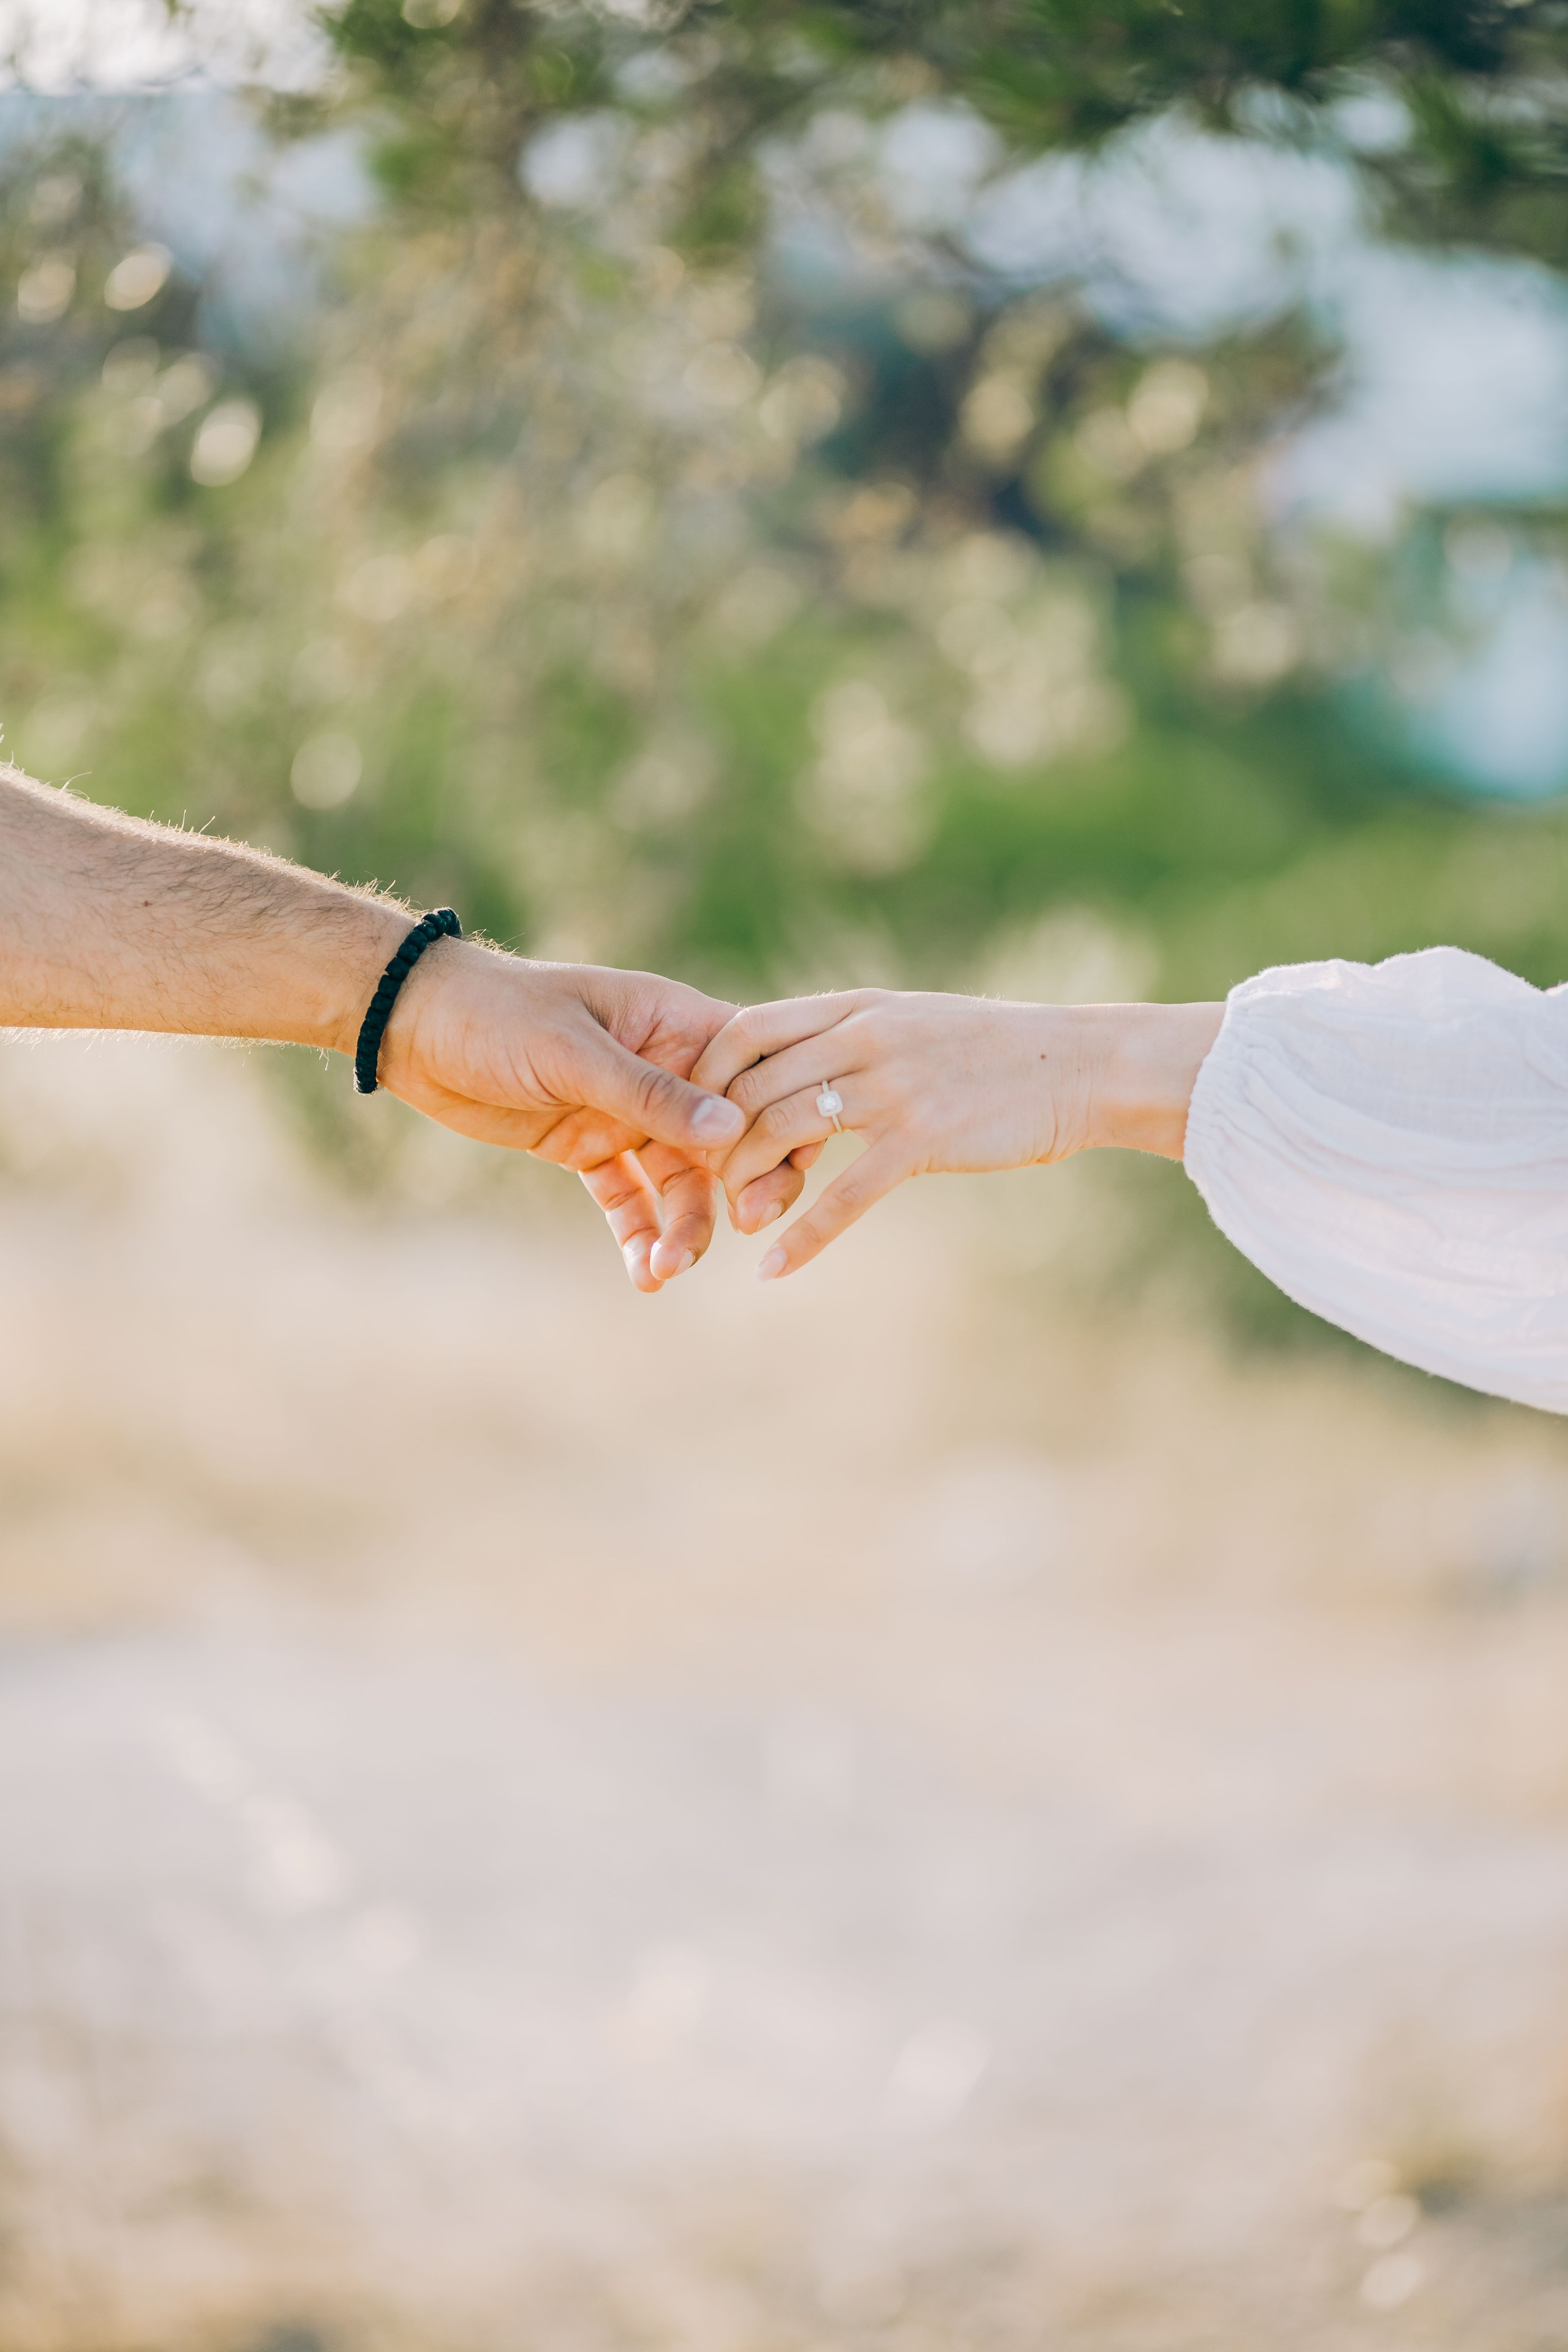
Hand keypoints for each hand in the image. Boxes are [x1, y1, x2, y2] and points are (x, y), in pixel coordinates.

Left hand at [378, 944, 750, 1291]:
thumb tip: (732, 1130)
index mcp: (676, 1023)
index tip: (772, 1175)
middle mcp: (665, 1070)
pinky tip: (644, 1274)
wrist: (413, 1027)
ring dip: (681, 1227)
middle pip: (728, 1139)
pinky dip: (639, 1236)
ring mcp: (628, 1113)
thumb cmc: (495, 1013)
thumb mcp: (572, 1051)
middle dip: (736, 1190)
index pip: (752, 1075)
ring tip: (666, 1269)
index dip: (774, 1125)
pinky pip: (629, 1199)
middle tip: (737, 1232)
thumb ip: (650, 1094)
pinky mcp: (590, 1147)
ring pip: (680, 1181)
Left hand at [692, 988, 1222, 1279]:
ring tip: (735, 1220)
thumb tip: (790, 1063)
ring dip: (748, 1184)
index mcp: (854, 1007)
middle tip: (707, 1182)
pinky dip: (803, 1237)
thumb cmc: (994, 1052)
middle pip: (751, 1088)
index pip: (744, 1029)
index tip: (692, 1118)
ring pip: (783, 1134)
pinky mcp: (923, 1137)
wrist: (1080, 1063)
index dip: (703, 1076)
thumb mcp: (911, 1024)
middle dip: (717, 1141)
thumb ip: (850, 1037)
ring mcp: (892, 1085)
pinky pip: (845, 1195)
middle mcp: (863, 1037)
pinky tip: (774, 1268)